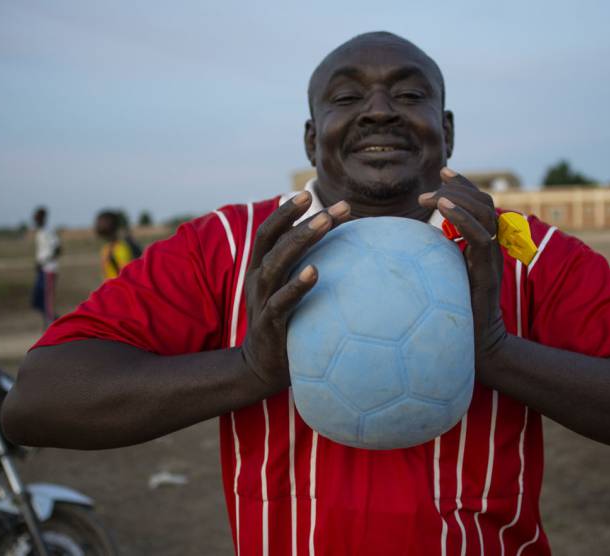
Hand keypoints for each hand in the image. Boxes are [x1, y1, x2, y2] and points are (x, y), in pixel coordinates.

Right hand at [240, 191, 350, 394]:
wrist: (261, 369)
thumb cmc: (287, 324)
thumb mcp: (291, 293)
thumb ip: (308, 269)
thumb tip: (351, 250)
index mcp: (262, 269)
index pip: (270, 232)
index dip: (286, 212)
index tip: (310, 195)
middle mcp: (258, 280)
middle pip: (274, 241)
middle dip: (299, 220)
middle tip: (329, 207)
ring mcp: (261, 301)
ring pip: (276, 264)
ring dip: (301, 240)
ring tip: (326, 223)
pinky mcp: (269, 324)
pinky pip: (281, 302)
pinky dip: (297, 285)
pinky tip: (316, 272)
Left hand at [418, 168, 507, 370]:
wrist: (477, 343)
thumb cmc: (455, 312)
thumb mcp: (443, 276)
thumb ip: (434, 256)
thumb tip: (406, 243)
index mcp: (480, 244)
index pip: (478, 203)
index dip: (462, 185)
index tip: (442, 172)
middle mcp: (489, 246)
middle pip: (484, 201)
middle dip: (459, 187)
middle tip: (433, 185)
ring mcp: (491, 256)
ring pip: (485, 213)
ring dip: (460, 198)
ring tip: (436, 194)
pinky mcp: (487, 269)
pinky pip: (479, 235)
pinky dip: (462, 218)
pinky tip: (443, 211)